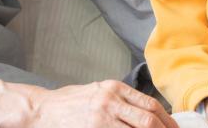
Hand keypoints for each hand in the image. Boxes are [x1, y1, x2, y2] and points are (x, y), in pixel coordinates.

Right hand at [30, 80, 178, 127]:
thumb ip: (122, 99)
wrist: (42, 110)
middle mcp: (110, 101)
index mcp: (115, 88)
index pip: (150, 104)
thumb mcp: (99, 91)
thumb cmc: (70, 102)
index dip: (166, 119)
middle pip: (148, 120)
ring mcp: (101, 118)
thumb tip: (148, 112)